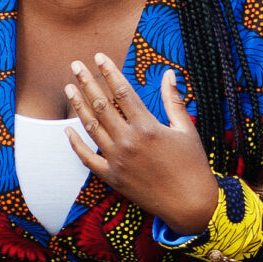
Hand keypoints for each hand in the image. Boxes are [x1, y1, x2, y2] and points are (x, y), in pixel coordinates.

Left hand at [66, 60, 219, 233]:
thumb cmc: (193, 165)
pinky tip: (68, 129)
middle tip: (75, 65)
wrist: (190, 204)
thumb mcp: (187, 130)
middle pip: (101, 105)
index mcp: (148, 128)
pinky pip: (87, 158)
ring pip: (91, 127)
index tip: (99, 57)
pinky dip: (76, 143)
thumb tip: (169, 74)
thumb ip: (173, 101)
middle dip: (87, 82)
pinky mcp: (112, 177)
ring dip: (78, 106)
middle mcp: (129, 142)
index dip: (109, 72)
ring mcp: (117, 160)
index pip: (122, 92)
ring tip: (69, 88)